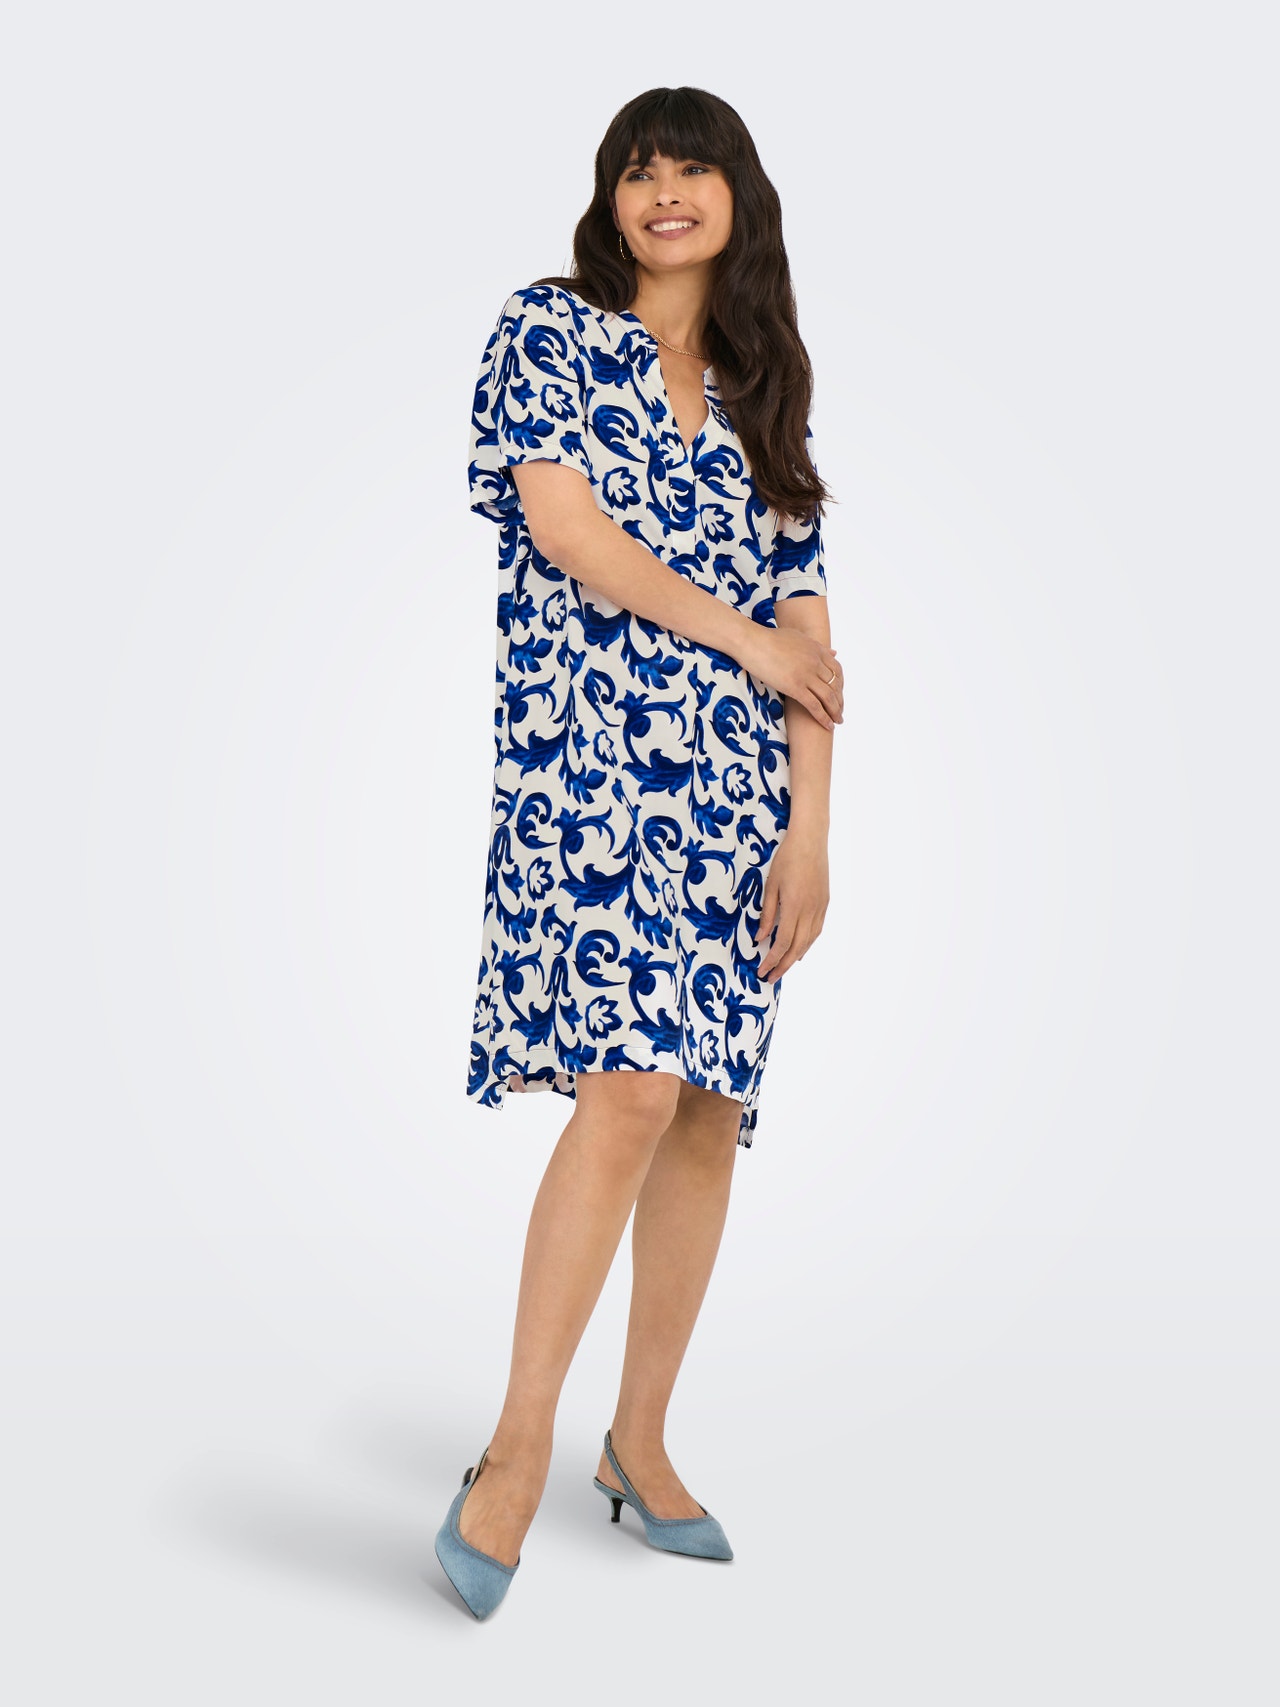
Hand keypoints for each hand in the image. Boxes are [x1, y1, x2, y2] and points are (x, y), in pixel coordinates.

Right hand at [742, 625, 843, 728]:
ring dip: (835, 711)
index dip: (840, 685)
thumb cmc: (768, 639)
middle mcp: (815, 662)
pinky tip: (828, 726)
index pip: (837, 670)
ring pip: (828, 697)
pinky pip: (814, 706)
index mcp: (817, 650)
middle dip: (839, 700)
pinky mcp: (795, 687)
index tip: (839, 694)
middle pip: (835, 685)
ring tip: (837, 721)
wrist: (752, 642)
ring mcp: (806, 675)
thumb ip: (817, 646)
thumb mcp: (798, 637)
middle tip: (839, 712)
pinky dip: (823, 717)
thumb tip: (834, 652)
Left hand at [755, 824, 829, 981]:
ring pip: (809, 941)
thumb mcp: (771, 885)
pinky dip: (807, 943)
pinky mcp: (825, 903)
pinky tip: (800, 949)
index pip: (783, 942)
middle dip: (783, 965)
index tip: (762, 970)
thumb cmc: (787, 858)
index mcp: (794, 906)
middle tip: (770, 978)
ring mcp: (820, 907)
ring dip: (795, 957)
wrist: (810, 840)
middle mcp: (810, 910)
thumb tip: (760, 938)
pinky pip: (817, 930)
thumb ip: (767, 914)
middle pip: (797, 947)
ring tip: (783, 967)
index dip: (772, 959)